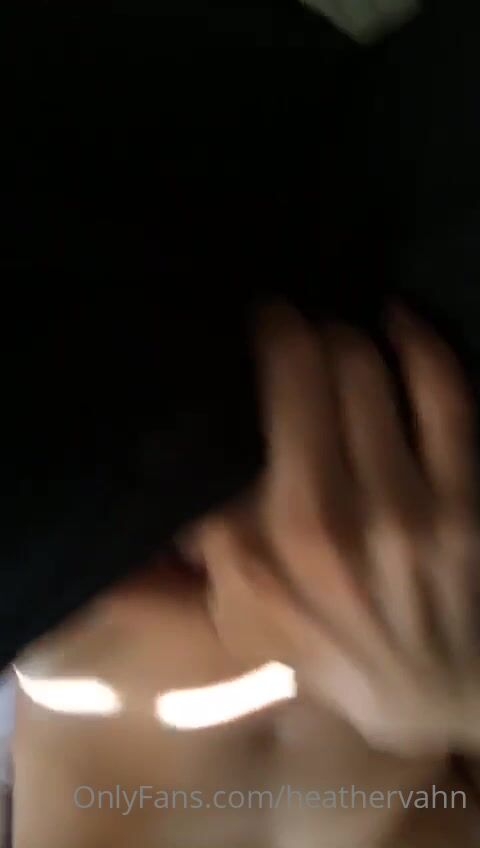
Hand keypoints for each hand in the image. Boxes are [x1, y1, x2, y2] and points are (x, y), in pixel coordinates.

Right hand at [192, 304, 479, 755]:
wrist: (429, 692)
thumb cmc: (326, 646)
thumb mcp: (237, 617)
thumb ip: (191, 557)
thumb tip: (157, 492)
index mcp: (256, 551)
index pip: (224, 431)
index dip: (233, 364)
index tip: (234, 338)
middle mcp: (322, 525)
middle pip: (299, 378)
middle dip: (289, 331)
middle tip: (285, 321)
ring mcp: (400, 510)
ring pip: (363, 372)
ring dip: (343, 334)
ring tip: (332, 328)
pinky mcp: (460, 501)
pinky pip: (441, 393)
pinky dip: (418, 343)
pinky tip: (397, 320)